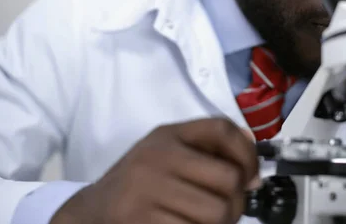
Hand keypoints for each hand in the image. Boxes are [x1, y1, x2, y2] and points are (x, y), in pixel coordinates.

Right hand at [51, 118, 260, 223]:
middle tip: (229, 209)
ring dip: (221, 223)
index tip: (252, 177)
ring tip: (207, 221)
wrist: (91, 212)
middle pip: (229, 179)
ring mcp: (146, 190)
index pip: (222, 130)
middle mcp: (157, 157)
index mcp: (168, 135)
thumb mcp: (168, 153)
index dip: (248, 153)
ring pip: (217, 212)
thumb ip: (208, 150)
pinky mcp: (140, 221)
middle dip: (238, 201)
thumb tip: (255, 163)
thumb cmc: (140, 182)